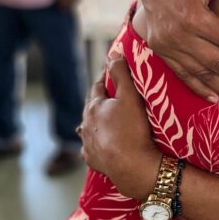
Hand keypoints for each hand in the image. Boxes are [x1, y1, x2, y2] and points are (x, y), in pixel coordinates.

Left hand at [80, 59, 160, 199]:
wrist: (131, 166)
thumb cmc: (132, 129)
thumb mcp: (130, 96)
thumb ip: (121, 73)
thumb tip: (113, 53)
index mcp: (94, 107)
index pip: (98, 86)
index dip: (105, 78)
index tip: (111, 73)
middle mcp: (86, 124)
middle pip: (91, 107)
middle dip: (99, 101)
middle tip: (110, 97)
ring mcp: (87, 144)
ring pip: (88, 129)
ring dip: (95, 124)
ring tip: (104, 123)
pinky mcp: (92, 160)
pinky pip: (91, 149)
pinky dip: (96, 144)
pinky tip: (101, 146)